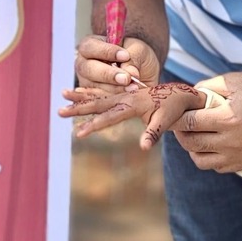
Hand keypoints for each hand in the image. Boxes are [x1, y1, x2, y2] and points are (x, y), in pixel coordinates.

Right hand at [61, 80, 202, 146]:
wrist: (181, 94)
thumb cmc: (175, 109)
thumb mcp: (167, 122)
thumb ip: (153, 133)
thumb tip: (143, 148)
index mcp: (133, 104)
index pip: (110, 116)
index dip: (94, 125)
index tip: (78, 133)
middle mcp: (125, 97)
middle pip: (98, 103)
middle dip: (78, 108)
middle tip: (60, 111)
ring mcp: (124, 94)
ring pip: (98, 95)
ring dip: (80, 96)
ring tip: (62, 94)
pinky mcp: (125, 94)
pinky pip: (105, 93)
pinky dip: (90, 92)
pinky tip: (79, 93)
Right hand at [74, 32, 161, 92]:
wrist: (145, 75)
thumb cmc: (137, 57)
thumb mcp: (138, 50)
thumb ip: (133, 58)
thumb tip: (130, 72)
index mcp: (91, 46)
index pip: (90, 47)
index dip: (106, 52)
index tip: (125, 56)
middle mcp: (84, 63)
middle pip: (87, 68)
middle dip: (107, 74)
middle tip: (126, 78)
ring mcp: (86, 82)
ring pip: (94, 87)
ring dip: (114, 88)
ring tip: (133, 87)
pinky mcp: (92, 98)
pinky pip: (100, 100)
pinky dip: (115, 98)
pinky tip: (129, 95)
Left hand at [174, 70, 241, 172]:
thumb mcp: (233, 81)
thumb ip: (206, 88)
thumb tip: (186, 96)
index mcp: (229, 119)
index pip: (189, 123)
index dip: (177, 118)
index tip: (172, 113)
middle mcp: (233, 142)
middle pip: (191, 144)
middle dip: (181, 132)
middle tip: (181, 123)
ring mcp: (241, 156)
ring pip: (201, 161)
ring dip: (193, 148)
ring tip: (195, 135)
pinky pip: (218, 167)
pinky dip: (210, 157)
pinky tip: (212, 143)